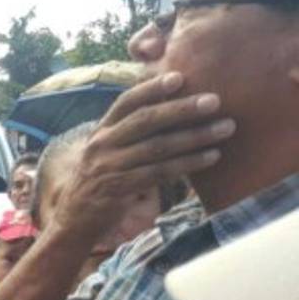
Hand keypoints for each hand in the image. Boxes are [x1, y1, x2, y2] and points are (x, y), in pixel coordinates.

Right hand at [50, 72, 230, 242]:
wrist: (73, 222)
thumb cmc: (99, 184)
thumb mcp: (106, 154)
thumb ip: (129, 135)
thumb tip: (170, 111)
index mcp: (100, 132)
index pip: (126, 102)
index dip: (152, 88)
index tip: (179, 77)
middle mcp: (102, 145)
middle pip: (145, 121)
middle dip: (182, 109)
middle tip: (215, 101)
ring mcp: (108, 167)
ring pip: (157, 147)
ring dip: (195, 137)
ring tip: (226, 128)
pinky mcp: (118, 189)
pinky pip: (159, 173)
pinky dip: (188, 164)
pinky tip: (211, 157)